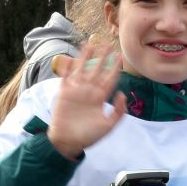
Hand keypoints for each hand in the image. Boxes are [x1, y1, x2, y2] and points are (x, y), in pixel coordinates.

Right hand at [45, 41, 127, 160]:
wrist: (68, 141)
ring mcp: (76, 91)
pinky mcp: (64, 93)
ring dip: (85, 57)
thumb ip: (118, 112)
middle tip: (108, 44)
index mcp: (100, 98)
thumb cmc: (89, 136)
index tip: (120, 56)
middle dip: (102, 57)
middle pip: (97, 70)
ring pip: (82, 69)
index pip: (109, 79)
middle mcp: (89, 91)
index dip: (114, 68)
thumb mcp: (108, 126)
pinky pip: (66, 77)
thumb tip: (122, 94)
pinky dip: (67, 68)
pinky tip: (71, 58)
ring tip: (89, 43)